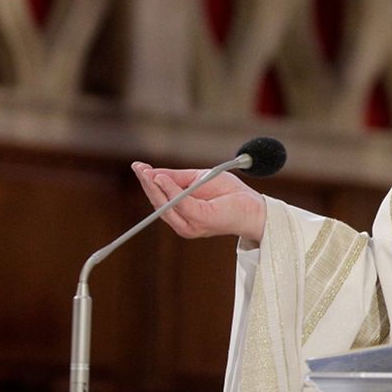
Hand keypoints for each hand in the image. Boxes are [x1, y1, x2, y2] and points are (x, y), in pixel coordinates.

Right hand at [131, 162, 266, 242]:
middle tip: (138, 167)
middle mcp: (183, 222)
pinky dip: (170, 190)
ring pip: (166, 204)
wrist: (254, 206)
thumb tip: (154, 172)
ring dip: (155, 186)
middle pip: (158, 203)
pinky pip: (180, 204)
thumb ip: (177, 178)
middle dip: (147, 183)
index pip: (159, 198)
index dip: (147, 182)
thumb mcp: (198, 180)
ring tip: (147, 172)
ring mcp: (190, 224)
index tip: (137, 167)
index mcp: (182, 213)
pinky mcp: (200, 220)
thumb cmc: (229, 194)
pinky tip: (162, 178)